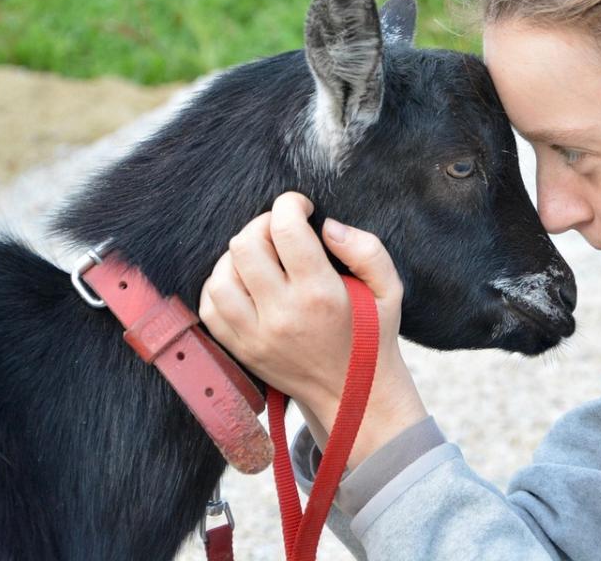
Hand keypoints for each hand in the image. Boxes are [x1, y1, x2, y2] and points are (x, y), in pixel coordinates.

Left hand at [199, 192, 427, 467]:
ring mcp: (255, 336)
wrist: (354, 395)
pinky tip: (245, 281)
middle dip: (263, 224)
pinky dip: (221, 284)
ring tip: (262, 256)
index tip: (301, 207)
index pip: (286, 230)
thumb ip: (366, 249)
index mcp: (321, 294)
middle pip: (245, 245)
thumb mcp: (390, 290)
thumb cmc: (372, 336)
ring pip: (221, 275)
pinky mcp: (241, 350)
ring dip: (238, 256)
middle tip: (281, 230)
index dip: (290, 204)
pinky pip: (210, 306)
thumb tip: (327, 226)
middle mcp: (283, 314)